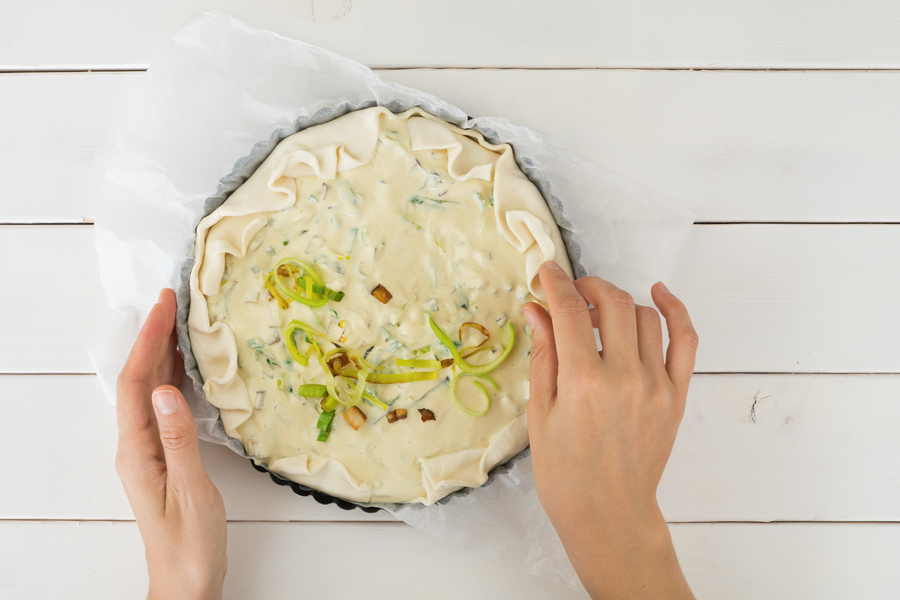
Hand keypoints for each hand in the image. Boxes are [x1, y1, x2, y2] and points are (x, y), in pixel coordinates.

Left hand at [116, 289, 226, 599]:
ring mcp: (148, 450)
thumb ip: (179, 441)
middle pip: (139, 379)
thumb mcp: (191, 491)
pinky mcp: (164, 456)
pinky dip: (174, 377)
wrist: (187, 581)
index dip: (150, 340)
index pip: (137, 382)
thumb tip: (168, 391)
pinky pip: (164, 405)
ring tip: (180, 321)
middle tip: (173, 298)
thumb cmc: (191, 543)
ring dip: (163, 353)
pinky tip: (187, 367)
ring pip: (150, 390)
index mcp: (137, 450)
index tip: (165, 304)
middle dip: (153, 336)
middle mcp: (136, 445)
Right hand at [525, 262, 697, 599]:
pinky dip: (674, 310)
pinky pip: (685, 340)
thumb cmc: (565, 473)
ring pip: (644, 316)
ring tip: (599, 312)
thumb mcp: (540, 413)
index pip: (571, 311)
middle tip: (570, 293)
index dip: (556, 283)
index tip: (546, 273)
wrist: (608, 515)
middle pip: (612, 303)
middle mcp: (624, 376)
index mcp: (583, 382)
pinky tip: (658, 294)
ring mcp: (656, 384)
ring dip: (619, 302)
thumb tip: (537, 310)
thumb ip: (543, 355)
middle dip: (587, 287)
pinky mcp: (677, 395)